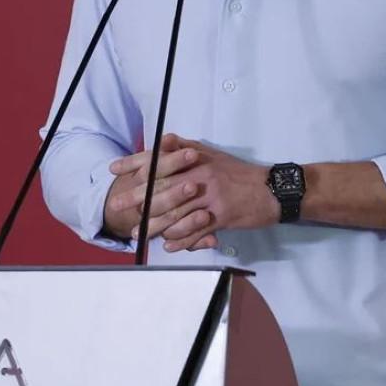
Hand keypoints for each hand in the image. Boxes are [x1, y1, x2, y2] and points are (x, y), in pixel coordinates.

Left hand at [112, 135, 279, 252]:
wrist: (271, 189)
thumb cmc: (238, 173)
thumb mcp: (211, 154)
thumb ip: (185, 147)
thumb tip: (162, 140)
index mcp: (196, 159)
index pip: (160, 159)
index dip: (135, 163)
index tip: (115, 169)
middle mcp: (201, 176)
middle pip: (163, 187)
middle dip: (137, 196)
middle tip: (117, 205)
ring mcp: (211, 198)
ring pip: (176, 213)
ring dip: (154, 224)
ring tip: (138, 232)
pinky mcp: (221, 217)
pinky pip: (195, 231)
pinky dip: (180, 239)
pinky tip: (167, 245)